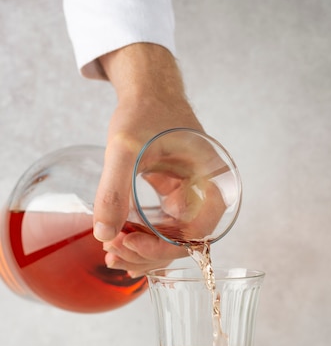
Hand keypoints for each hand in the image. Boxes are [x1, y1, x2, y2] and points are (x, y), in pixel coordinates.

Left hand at [93, 43, 203, 275]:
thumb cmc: (145, 111)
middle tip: (111, 253)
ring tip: (110, 253)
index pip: (194, 234)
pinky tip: (119, 244)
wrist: (148, 91)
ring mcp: (191, 200)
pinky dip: (143, 239)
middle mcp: (206, 196)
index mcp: (211, 183)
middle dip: (146, 254)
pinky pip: (163, 230)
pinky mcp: (176, 200)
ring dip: (142, 252)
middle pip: (183, 244)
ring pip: (172, 242)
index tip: (126, 242)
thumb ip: (114, 190)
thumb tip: (103, 234)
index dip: (161, 247)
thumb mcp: (126, 148)